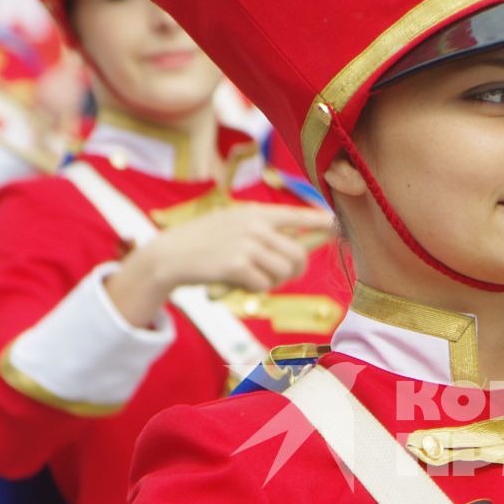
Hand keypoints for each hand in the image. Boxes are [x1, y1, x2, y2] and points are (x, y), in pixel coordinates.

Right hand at [106, 203, 321, 327]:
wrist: (169, 256)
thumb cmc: (202, 244)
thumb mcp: (230, 225)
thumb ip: (261, 232)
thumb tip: (297, 251)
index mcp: (253, 213)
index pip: (294, 215)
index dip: (318, 221)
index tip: (334, 223)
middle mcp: (253, 225)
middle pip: (297, 254)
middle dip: (294, 271)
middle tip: (279, 277)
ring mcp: (246, 244)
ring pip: (284, 272)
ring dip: (272, 282)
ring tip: (252, 278)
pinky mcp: (237, 265)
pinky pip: (264, 285)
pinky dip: (254, 289)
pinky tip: (237, 282)